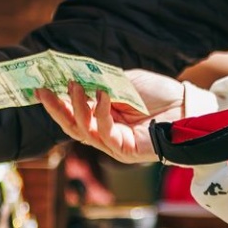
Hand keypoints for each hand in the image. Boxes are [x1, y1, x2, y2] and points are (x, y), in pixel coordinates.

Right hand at [38, 70, 188, 164]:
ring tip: (74, 85)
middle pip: (71, 125)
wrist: (186, 106)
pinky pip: (106, 132)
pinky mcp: (125, 151)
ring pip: (84, 131)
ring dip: (77, 107)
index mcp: (102, 117)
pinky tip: (102, 95)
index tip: (40, 85)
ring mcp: (113, 144)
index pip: (73, 112)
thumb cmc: (158, 94)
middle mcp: (104, 133)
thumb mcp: (124, 82)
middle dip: (56, 109)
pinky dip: (101, 112)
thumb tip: (76, 76)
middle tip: (42, 91)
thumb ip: (102, 83)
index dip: (56, 101)